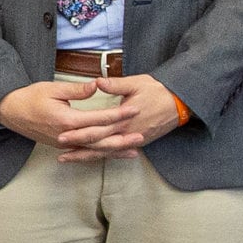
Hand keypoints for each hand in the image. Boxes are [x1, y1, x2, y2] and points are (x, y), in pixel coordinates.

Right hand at [0, 78, 129, 154]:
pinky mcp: (63, 146)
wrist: (10, 112)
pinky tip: (114, 154)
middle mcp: (67, 136)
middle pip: (100, 139)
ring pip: (94, 150)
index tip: (134, 109)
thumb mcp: (52, 89)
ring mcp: (65, 144)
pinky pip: (86, 152)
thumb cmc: (29, 98)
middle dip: (122, 138)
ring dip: (115, 150)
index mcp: (66, 120)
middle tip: (141, 135)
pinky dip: (102, 153)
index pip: (98, 118)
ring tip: (135, 150)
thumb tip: (96, 85)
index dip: (117, 114)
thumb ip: (76, 90)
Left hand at [51, 72, 188, 157]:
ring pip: (107, 152)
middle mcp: (128, 133)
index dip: (78, 134)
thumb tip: (97, 82)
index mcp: (124, 119)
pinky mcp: (140, 142)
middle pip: (99, 145)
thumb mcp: (136, 83)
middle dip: (79, 150)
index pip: (97, 130)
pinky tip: (92, 158)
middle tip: (61, 154)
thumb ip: (115, 84)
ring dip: (88, 156)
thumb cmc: (158, 91)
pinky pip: (117, 152)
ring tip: (70, 159)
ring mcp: (134, 140)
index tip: (62, 136)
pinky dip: (104, 156)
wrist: (181, 102)